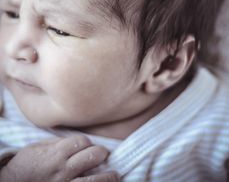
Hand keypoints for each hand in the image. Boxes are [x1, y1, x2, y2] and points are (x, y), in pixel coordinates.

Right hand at [0, 135, 119, 181]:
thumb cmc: (24, 166)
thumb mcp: (36, 148)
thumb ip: (56, 142)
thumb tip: (73, 140)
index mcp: (56, 153)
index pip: (82, 142)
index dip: (87, 142)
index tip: (87, 145)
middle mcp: (63, 170)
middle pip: (92, 156)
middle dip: (101, 153)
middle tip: (104, 154)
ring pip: (95, 180)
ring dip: (108, 176)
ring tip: (115, 175)